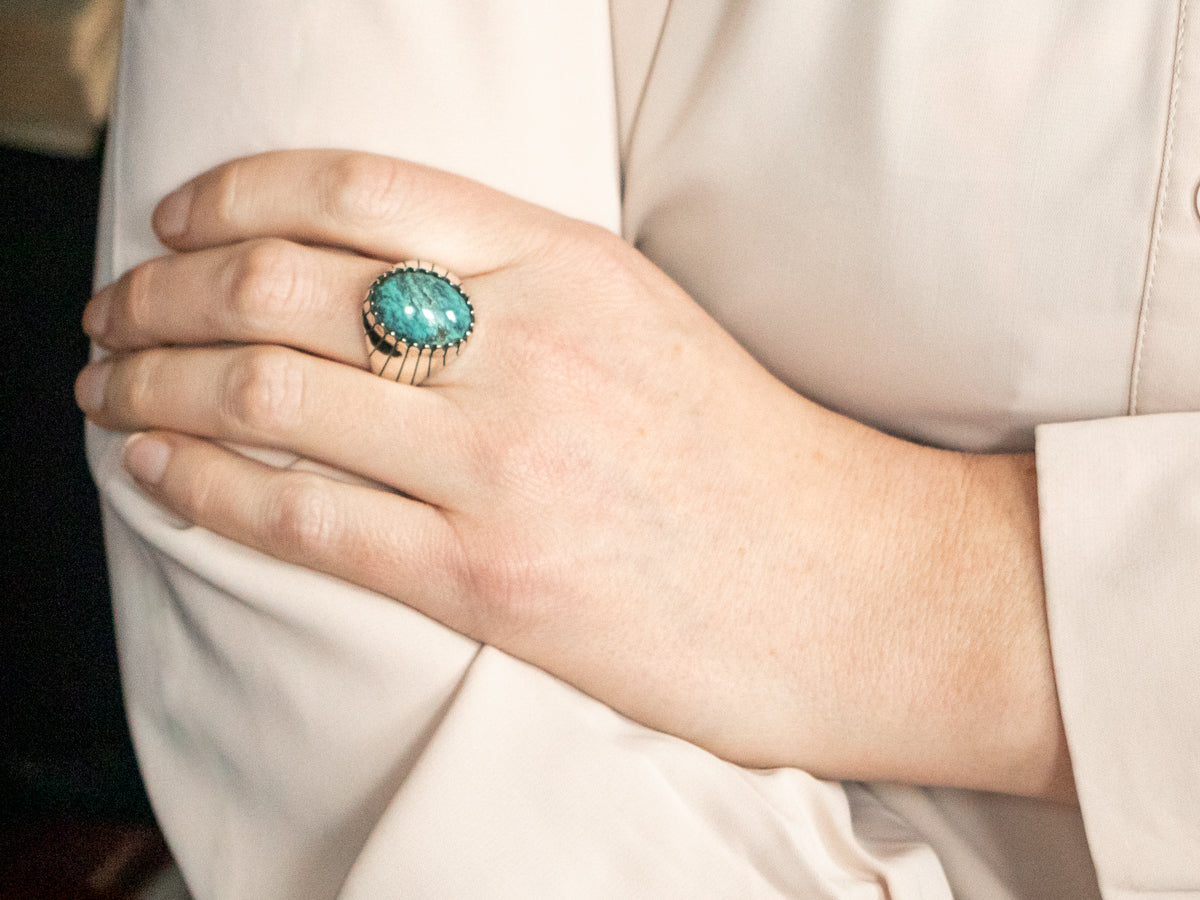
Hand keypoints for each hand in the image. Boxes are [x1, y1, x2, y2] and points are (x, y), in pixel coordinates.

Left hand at [77, 150, 1072, 799]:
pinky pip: (300, 515)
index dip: (233, 194)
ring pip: (266, 393)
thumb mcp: (642, 323)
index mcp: (569, 268)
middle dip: (160, 291)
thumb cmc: (746, 461)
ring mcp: (503, 465)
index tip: (176, 221)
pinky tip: (154, 470)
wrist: (843, 588)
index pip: (356, 189)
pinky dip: (201, 484)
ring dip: (152, 383)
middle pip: (281, 284)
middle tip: (113, 310)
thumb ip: (517, 290)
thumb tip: (377, 286)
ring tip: (107, 389)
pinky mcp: (488, 578)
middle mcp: (528, 349)